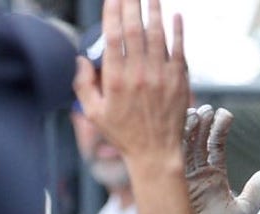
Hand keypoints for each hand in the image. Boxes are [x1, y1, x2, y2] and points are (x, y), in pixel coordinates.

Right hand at [72, 0, 187, 163]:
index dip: (113, 14)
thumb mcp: (95, 113)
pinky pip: (179, 50)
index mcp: (116, 80)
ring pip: (157, 36)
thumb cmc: (124, 133)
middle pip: (135, 30)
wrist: (157, 153)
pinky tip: (176, 15)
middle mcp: (139, 74)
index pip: (113, 37)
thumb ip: (83, 85)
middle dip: (131, 5)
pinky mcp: (179, 81)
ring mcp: (161, 77)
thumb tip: (80, 59)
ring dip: (154, 12)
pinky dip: (178, 32)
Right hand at [183, 105, 259, 213]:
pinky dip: (176, 143)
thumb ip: (255, 192)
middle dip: (201, 123)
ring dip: (188, 129)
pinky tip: (180, 128)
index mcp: (212, 177)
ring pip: (183, 147)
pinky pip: (172, 160)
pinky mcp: (173, 187)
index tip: (225, 114)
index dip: (219, 129)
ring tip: (196, 113)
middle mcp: (196, 175)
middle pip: (196, 141)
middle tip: (208, 109)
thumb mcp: (244, 212)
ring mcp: (183, 180)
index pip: (214, 146)